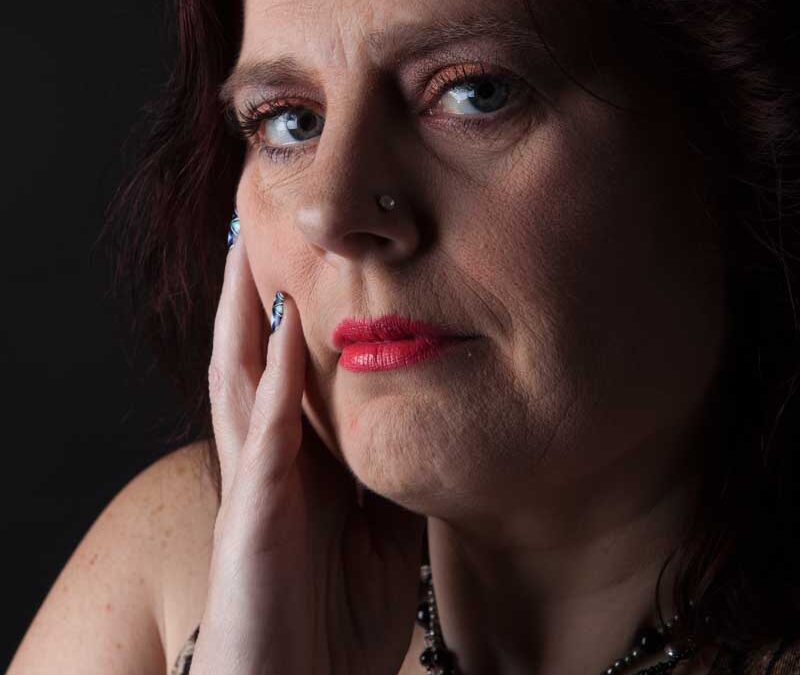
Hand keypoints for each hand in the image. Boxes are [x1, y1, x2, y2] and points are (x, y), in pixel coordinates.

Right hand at [189, 235, 426, 674]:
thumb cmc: (333, 623)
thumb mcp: (379, 539)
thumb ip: (386, 482)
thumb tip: (413, 432)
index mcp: (296, 471)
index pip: (284, 381)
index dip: (283, 324)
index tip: (298, 267)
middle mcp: (265, 468)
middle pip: (247, 365)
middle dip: (245, 300)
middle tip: (250, 232)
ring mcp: (254, 490)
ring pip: (238, 385)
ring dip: (242, 318)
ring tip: (246, 255)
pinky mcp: (253, 521)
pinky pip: (264, 440)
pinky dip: (271, 384)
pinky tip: (278, 334)